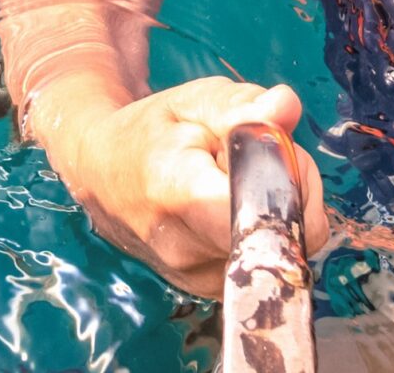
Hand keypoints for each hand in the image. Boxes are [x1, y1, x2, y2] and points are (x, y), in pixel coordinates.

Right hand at [43, 77, 327, 296]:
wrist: (101, 172)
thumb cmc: (153, 131)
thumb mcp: (193, 102)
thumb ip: (241, 105)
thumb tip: (287, 107)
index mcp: (179, 194)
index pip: (263, 210)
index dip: (287, 177)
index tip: (274, 147)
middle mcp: (185, 250)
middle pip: (282, 234)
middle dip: (292, 191)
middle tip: (263, 157)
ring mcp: (195, 278)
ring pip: (280, 252)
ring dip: (280, 214)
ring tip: (243, 182)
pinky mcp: (206, 291)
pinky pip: (263, 264)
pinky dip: (263, 234)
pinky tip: (235, 208)